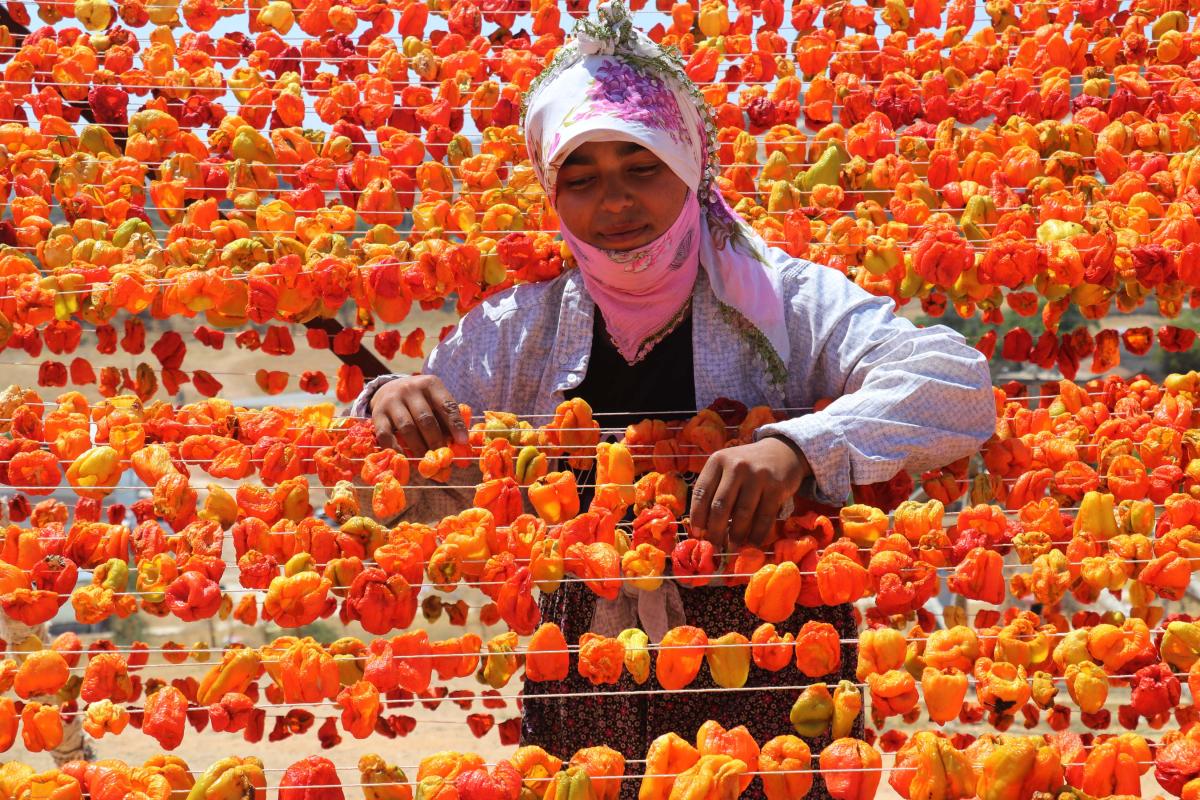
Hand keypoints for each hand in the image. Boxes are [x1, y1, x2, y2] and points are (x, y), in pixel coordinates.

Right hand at [369, 375, 468, 454]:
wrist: (389, 389)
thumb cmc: (421, 401)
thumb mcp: (435, 402)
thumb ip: (447, 420)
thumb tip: (460, 445)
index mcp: (430, 384)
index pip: (446, 405)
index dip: (455, 425)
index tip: (463, 442)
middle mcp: (410, 389)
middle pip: (425, 419)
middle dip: (436, 441)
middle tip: (442, 457)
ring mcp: (392, 400)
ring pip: (407, 428)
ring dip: (418, 447)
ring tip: (426, 460)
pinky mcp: (377, 413)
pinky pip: (386, 435)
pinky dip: (397, 449)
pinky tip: (406, 459)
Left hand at [689, 436, 810, 549]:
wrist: (782, 452)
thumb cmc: (747, 467)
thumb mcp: (726, 469)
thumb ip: (714, 491)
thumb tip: (703, 530)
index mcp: (718, 461)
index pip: (701, 492)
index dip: (697, 516)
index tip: (698, 534)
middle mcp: (736, 466)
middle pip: (720, 506)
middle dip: (715, 531)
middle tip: (715, 546)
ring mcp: (758, 476)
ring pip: (742, 514)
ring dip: (736, 536)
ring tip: (733, 547)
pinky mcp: (776, 487)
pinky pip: (764, 517)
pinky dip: (757, 534)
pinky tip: (752, 543)